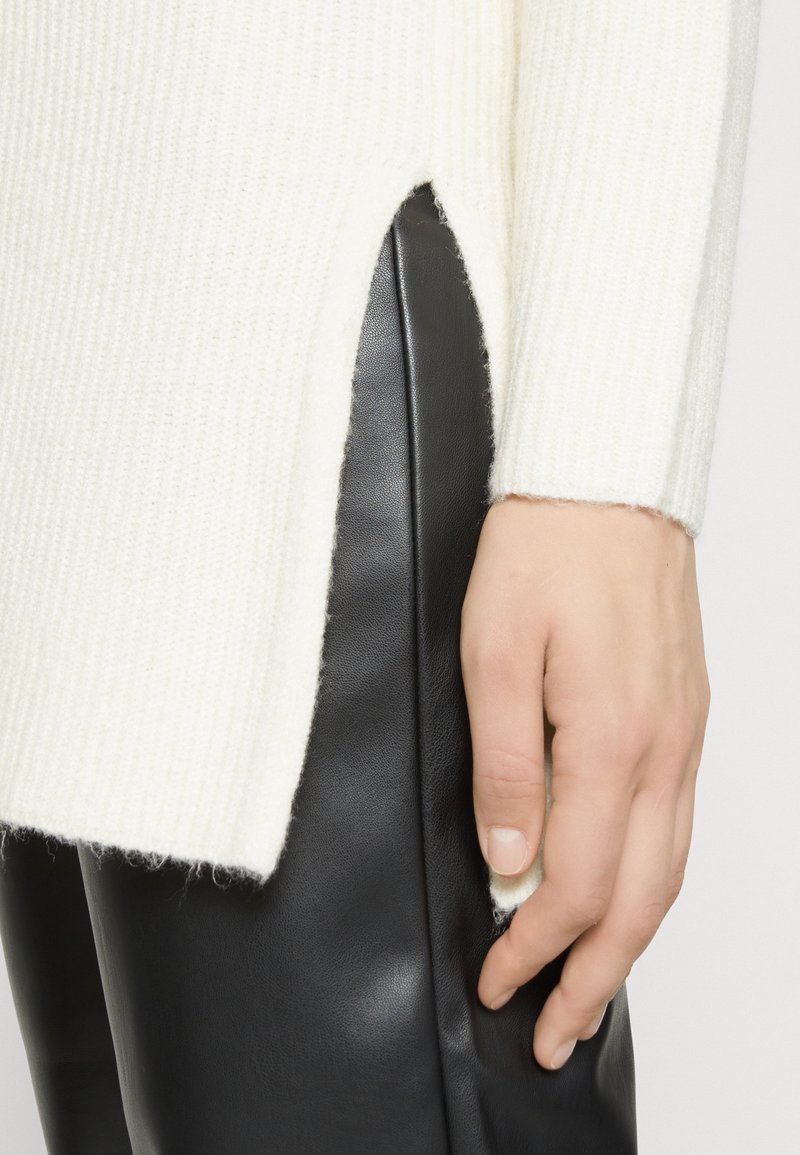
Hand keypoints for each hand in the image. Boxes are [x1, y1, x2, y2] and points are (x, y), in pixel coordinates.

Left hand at [460, 495, 710, 1069]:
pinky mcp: (686, 716)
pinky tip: (628, 897)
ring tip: (592, 990)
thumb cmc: (543, 551)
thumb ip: (505, 764)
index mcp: (609, 740)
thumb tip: (509, 860)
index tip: (494, 983)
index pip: (572, 883)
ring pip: (668, 871)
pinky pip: (680, 826)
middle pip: (637, 900)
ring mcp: (684, 735)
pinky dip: (653, 883)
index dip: (531, 949)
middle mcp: (662, 750)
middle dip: (594, 979)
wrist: (606, 482)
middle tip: (555, 1033)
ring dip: (631, 942)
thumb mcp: (494, 653)